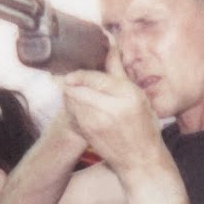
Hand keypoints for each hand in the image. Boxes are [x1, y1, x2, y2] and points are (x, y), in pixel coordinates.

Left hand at [59, 48, 164, 175]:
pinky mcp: (87, 133)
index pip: (93, 78)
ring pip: (70, 100)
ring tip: (69, 87)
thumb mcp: (137, 95)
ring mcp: (95, 123)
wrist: (139, 159)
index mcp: (125, 95)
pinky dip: (71, 105)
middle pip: (75, 88)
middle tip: (60, 74)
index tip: (70, 69)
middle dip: (66, 81)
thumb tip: (111, 44)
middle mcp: (109, 109)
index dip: (78, 73)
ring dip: (67, 92)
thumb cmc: (143, 125)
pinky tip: (77, 103)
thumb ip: (118, 70)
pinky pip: (72, 112)